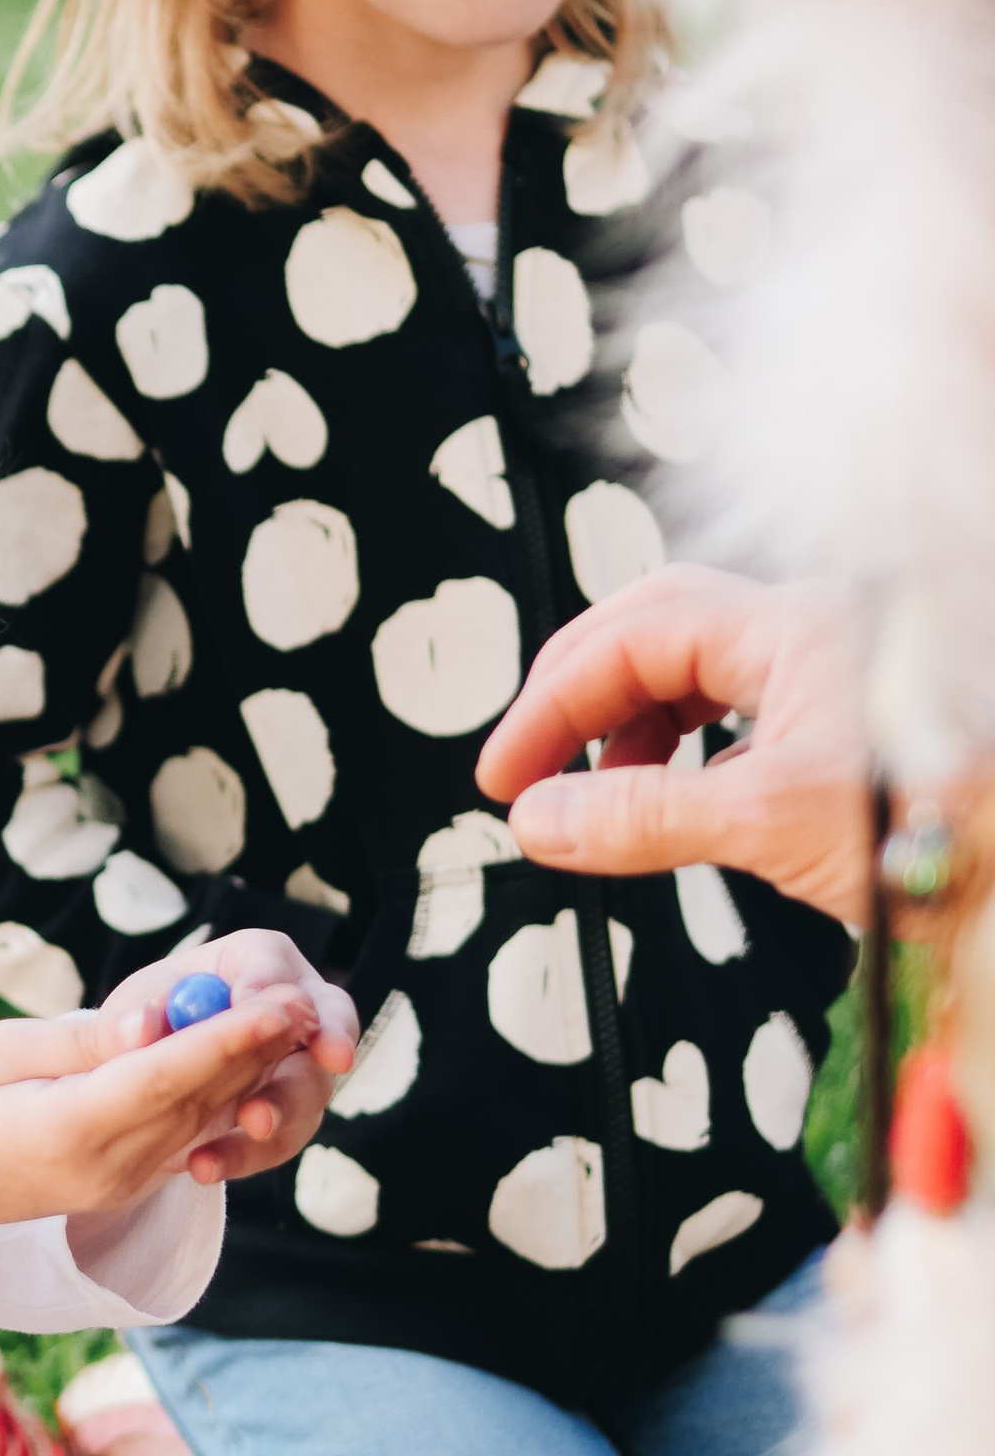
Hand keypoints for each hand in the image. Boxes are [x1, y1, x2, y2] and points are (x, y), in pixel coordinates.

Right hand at [0, 938, 355, 1263]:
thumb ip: (83, 1040)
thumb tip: (154, 1018)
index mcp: (65, 1132)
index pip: (163, 1080)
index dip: (226, 1039)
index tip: (277, 1003)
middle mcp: (105, 1169)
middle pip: (197, 1102)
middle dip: (256, 1050)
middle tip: (306, 995)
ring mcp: (118, 1184)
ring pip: (199, 1120)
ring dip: (248, 1071)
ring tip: (293, 1018)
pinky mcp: (123, 1183)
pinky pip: (182, 1135)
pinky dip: (217, 1095)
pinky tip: (248, 1056)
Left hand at [106, 930, 358, 1186]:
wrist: (142, 1083)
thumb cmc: (141, 1028)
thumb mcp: (122, 1022)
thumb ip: (124, 1023)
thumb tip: (139, 1026)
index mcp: (247, 962)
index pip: (269, 961)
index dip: (269, 982)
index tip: (257, 1006)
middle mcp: (288, 1008)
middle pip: (328, 1015)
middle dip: (329, 1037)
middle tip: (329, 1059)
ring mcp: (298, 1063)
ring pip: (311, 1085)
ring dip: (285, 1107)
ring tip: (251, 1124)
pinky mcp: (291, 1113)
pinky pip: (285, 1136)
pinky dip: (249, 1153)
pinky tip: (207, 1165)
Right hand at [474, 566, 869, 928]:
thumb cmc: (956, 829)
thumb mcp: (771, 822)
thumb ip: (643, 816)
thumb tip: (540, 820)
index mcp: (795, 626)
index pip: (631, 640)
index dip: (552, 706)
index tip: (506, 775)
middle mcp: (812, 633)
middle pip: (654, 629)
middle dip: (578, 691)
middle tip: (529, 757)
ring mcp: (831, 676)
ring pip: (695, 672)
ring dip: (628, 725)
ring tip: (595, 790)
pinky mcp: (845, 728)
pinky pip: (736, 715)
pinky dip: (681, 752)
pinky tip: (669, 798)